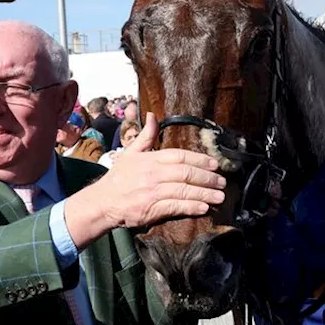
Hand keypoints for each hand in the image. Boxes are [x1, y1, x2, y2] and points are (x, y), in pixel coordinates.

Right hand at [65, 113, 227, 248]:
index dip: (200, 159)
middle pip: (186, 173)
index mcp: (150, 159)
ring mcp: (152, 192)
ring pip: (184, 190)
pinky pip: (175, 207)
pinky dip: (191, 207)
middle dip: (207, 178)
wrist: (102, 202)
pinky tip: (204, 207)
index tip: (215, 164)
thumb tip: (152, 115)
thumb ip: (145, 135)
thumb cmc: (119, 177)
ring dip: (205, 194)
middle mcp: (153, 174)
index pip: (180, 155)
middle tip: (223, 182)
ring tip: (220, 196)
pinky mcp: (151, 209)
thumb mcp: (130, 152)